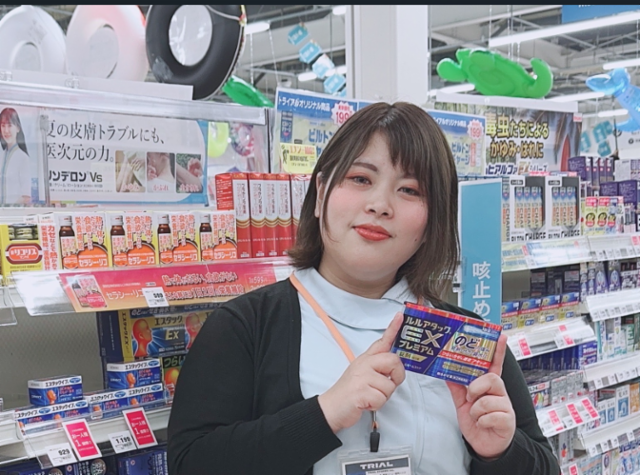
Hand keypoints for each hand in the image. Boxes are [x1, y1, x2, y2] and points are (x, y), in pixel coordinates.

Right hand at [318, 313, 404, 433]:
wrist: (331, 407)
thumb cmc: (350, 392)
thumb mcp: (362, 373)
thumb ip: (378, 366)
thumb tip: (395, 366)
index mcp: (366, 359)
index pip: (382, 341)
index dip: (393, 328)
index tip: (400, 316)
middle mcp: (364, 363)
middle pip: (393, 361)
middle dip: (396, 377)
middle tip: (385, 385)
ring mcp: (362, 376)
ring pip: (390, 385)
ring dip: (383, 396)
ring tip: (371, 396)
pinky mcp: (361, 390)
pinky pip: (382, 398)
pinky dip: (376, 404)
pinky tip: (366, 402)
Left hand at [446, 334, 515, 459]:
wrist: (485, 444)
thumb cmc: (476, 421)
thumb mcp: (462, 403)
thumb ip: (457, 387)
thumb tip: (446, 371)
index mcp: (489, 387)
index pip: (495, 365)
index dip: (498, 351)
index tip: (500, 336)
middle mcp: (499, 394)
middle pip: (492, 378)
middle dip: (477, 387)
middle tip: (470, 397)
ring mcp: (505, 407)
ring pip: (489, 399)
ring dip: (476, 409)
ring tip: (475, 415)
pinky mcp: (507, 420)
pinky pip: (491, 416)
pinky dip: (482, 421)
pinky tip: (483, 423)